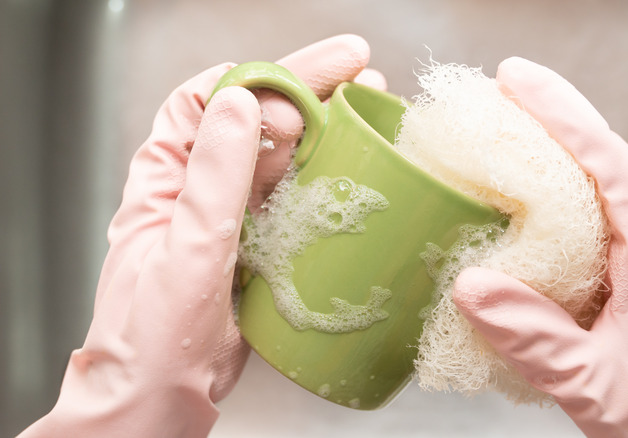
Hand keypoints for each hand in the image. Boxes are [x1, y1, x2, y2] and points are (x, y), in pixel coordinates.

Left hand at [19, 35, 385, 437]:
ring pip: (278, 154)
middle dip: (307, 87)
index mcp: (166, 177)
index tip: (312, 76)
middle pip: (253, 118)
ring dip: (322, 125)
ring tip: (368, 105)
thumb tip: (244, 104)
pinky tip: (350, 163)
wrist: (162, 398)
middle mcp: (198, 187)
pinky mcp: (258, 244)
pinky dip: (322, 174)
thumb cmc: (153, 336)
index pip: (209, 100)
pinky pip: (292, 196)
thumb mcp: (188, 248)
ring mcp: (230, 215)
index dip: (261, 76)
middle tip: (360, 69)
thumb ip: (215, 176)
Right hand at [452, 57, 627, 436]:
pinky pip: (586, 207)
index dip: (569, 121)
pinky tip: (524, 176)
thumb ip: (535, 339)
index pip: (614, 171)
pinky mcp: (613, 268)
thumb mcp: (589, 383)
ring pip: (599, 177)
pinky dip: (556, 178)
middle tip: (510, 81)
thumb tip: (470, 286)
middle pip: (609, 158)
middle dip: (561, 113)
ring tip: (513, 113)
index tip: (521, 85)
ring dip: (560, 139)